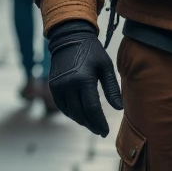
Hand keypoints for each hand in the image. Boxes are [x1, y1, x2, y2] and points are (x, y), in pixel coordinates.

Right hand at [47, 19, 122, 135]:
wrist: (69, 38)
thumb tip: (119, 109)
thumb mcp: (106, 66)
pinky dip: (72, 114)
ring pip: (71, 112)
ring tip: (93, 125)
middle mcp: (68, 85)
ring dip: (82, 121)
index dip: (99, 122)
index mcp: (84, 79)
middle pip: (81, 113)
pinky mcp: (53, 87)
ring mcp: (58, 86)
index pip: (92, 109)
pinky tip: (81, 116)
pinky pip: (62, 106)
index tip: (106, 131)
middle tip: (101, 132)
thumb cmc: (92, 52)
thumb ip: (112, 88)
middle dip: (92, 125)